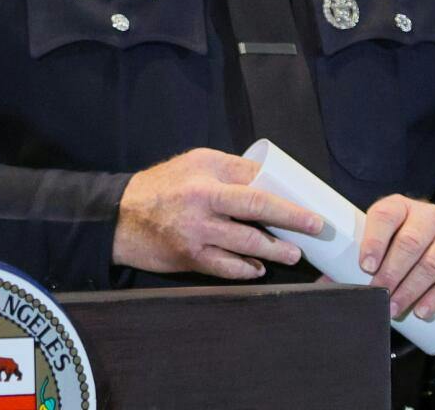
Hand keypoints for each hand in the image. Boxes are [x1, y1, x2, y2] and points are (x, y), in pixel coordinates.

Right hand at [112, 148, 324, 278]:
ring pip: (246, 243)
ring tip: (293, 254)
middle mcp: (202, 199)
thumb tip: (269, 180)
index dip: (284, 191)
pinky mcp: (191, 257)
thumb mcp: (192, 165)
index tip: (308, 201)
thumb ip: (228, 171)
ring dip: (274, 250)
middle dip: (291, 218)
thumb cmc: (160, 187)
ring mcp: (197, 231)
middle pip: (256, 208)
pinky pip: (227, 267)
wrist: (119, 217)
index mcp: (206, 172)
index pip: (254, 179)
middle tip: (314, 226)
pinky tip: (258, 269)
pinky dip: (246, 269)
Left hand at [361, 195, 434, 319]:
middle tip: (379, 294)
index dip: (373, 241)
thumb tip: (324, 286)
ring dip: (412, 289)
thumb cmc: (399, 238)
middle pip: (410, 242)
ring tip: (394, 307)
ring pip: (432, 263)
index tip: (364, 266)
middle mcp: (428, 216)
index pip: (385, 216)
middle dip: (392, 272)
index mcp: (399, 206)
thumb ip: (355, 257)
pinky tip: (422, 311)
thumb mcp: (382, 237)